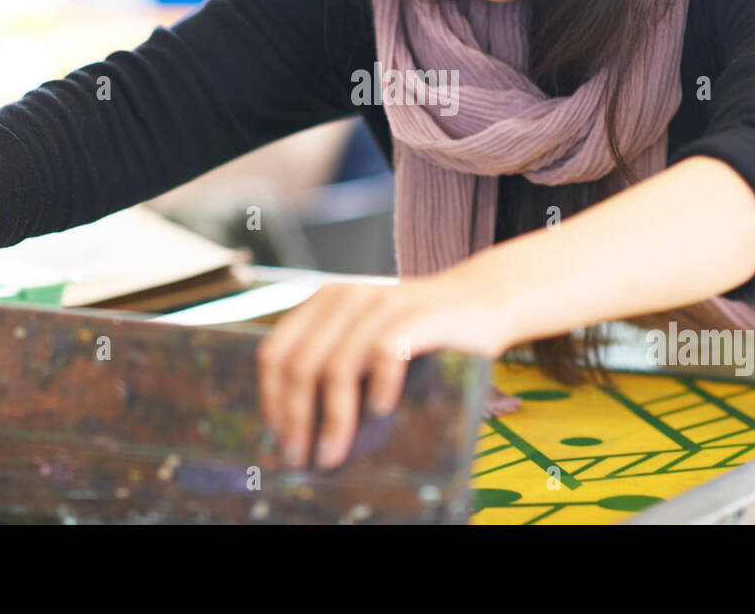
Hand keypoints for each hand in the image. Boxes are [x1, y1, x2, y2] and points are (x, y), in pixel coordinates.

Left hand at [256, 275, 505, 470]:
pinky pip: (386, 352)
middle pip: (301, 366)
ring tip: (335, 452)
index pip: (276, 352)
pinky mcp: (419, 313)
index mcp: (325, 302)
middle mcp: (347, 296)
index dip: (272, 398)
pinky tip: (380, 411)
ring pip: (339, 367)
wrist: (482, 298)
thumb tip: (301, 430)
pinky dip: (378, 387)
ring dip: (333, 419)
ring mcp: (383, 302)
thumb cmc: (421, 329)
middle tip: (303, 457)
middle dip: (297, 419)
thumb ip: (336, 362)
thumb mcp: (367, 336)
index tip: (280, 437)